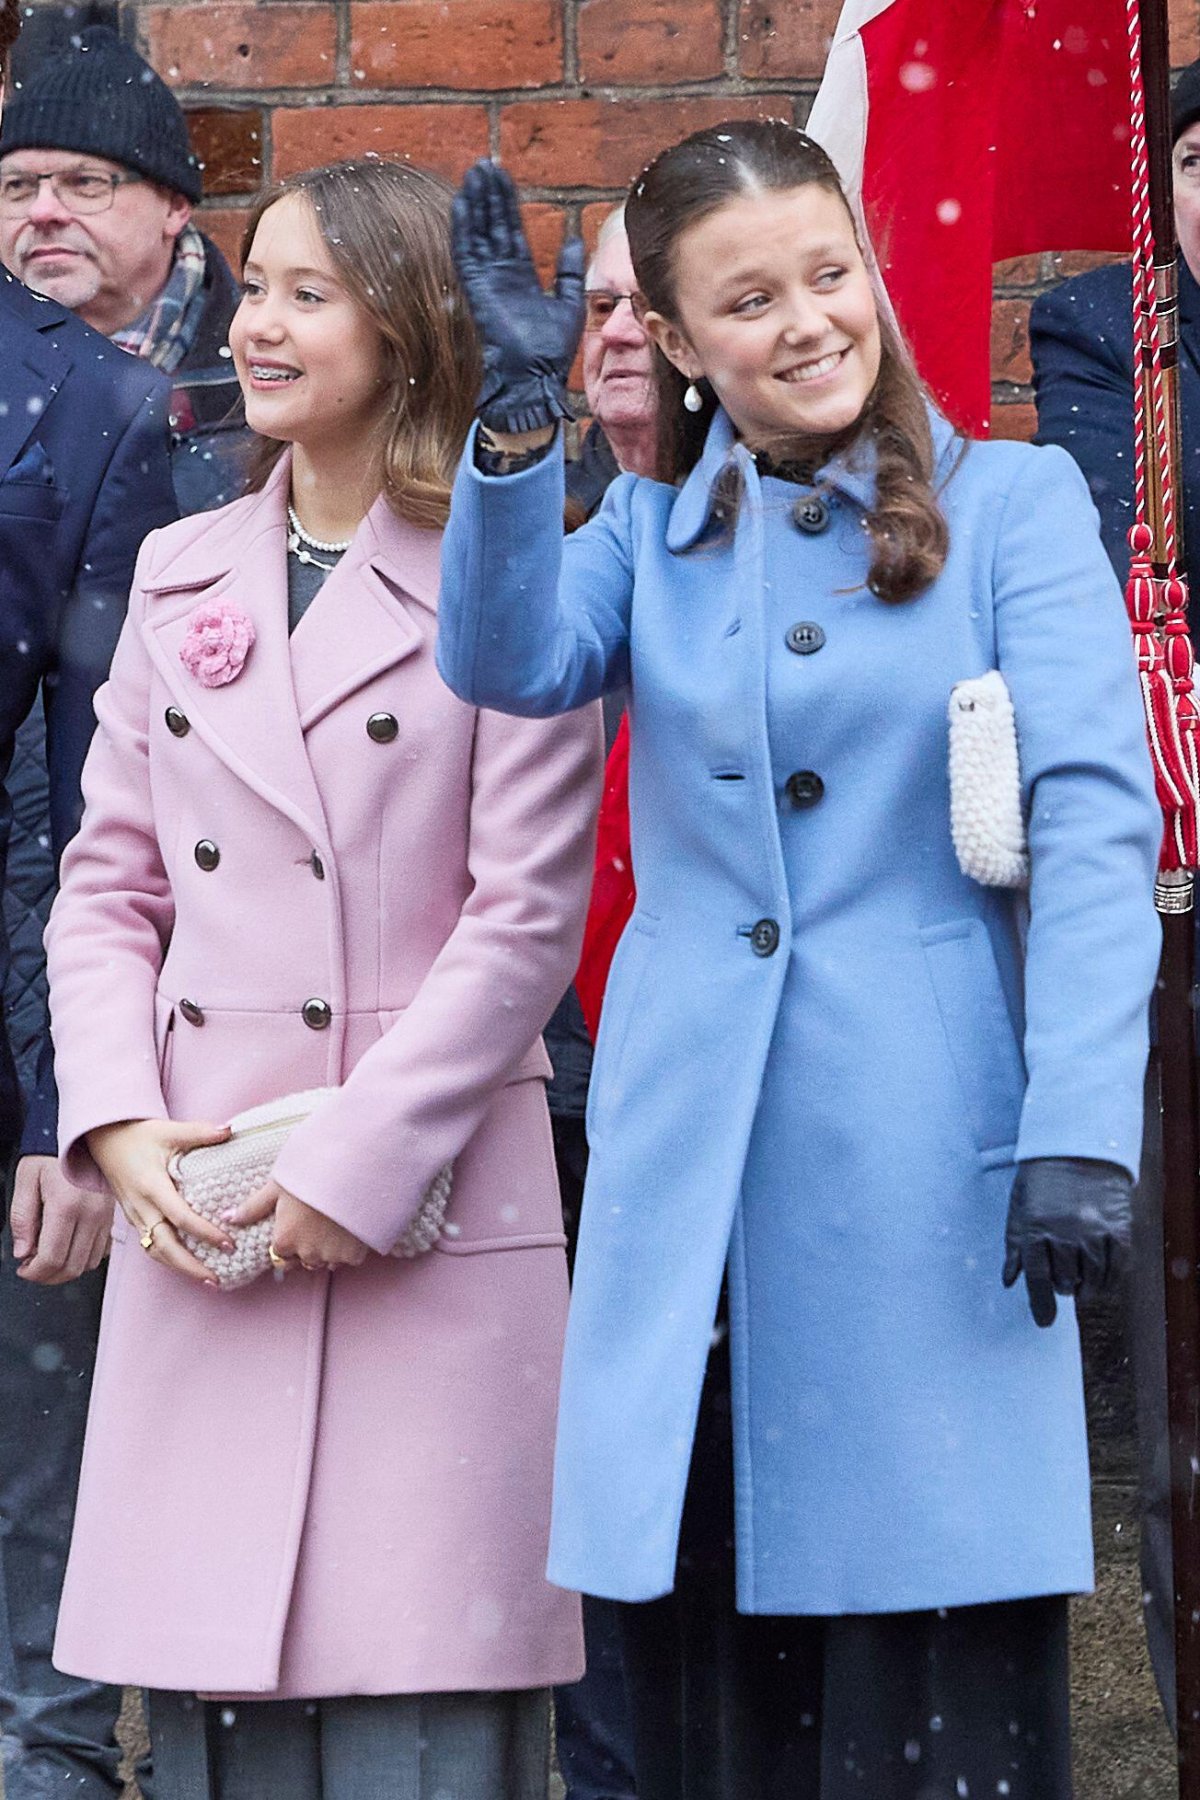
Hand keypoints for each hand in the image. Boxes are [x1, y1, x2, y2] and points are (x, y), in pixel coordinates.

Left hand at [9, 1155, 111, 1284]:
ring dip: (66, 1269)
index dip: (34, 1273)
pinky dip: (83, 1258)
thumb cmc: (51, 1154)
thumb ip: (22, 1220)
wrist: (82, 1135)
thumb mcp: (25, 1182)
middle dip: (48, 1276)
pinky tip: (68, 1248)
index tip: (23, 1269)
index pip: (52, 1258)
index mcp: (66, 1206)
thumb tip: (23, 1253)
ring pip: (88, 1264)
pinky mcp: (111, 1217)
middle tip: (32, 1268)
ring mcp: (105, 1217)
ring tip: (48, 1257)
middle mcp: (91, 1214)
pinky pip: (101, 1252)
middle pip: (71, 1267)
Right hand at [86, 1117, 233, 1285]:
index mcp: (151, 1185)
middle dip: (190, 1266)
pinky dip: (169, 1259)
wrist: (105, 1140)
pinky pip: (150, 1245)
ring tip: (207, 1279)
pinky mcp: (134, 1219)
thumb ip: (200, 1132)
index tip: (228, 1243)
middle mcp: (141, 1206)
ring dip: (179, 1268)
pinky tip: (189, 1265)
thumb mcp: (169, 1130)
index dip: (204, 1233)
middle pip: (163, 1246)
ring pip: (155, 1251)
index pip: (180, 1217)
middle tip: (217, 1279)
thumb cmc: (139, 1135)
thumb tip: (231, 1130)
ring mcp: (135, 1215)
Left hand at [228, 1179, 368, 1272]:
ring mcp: (332, 1257)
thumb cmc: (312, 1174)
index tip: (296, 1223)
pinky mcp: (354, 1256)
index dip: (287, 1238)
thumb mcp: (278, 1186)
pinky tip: (349, 1226)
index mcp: (285, 1240)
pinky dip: (348, 1248)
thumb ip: (253, 1207)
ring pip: (325, 1261)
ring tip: (333, 1224)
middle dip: (306, 1247)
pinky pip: (347, 1259)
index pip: (279, 1253)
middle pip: (302, 1260)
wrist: (353, 1171)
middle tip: (316, 1222)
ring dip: (326, 1250)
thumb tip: (227, 1218)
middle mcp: (306, 1254)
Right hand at [451, 159, 585, 433]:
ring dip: (475, 203)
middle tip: (484, 164)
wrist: (535, 376)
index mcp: (522, 277)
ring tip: (473, 173)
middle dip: (489, 195)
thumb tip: (575, 238)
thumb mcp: (569, 303)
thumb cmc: (551, 350)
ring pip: (479, 233)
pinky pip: (467, 252)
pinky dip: (464, 228)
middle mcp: (502, 275)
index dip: (507, 204)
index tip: (502, 177)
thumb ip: (569, 271)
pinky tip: (462, 203)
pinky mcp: (477, 289)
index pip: (512, 231)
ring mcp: (487, 281)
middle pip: (493, 226)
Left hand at [1002, 1156, 1132, 1326]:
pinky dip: (1111, 1279)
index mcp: (1036, 1227)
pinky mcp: (1119, 1227)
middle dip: (1062, 1287)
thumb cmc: (1041, 1177)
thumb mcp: (1019, 1207)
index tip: (1044, 1321)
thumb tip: (1009, 1281)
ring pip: (1093, 1279)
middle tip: (1062, 1281)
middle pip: (1065, 1282)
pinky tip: (1103, 1280)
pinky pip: (1118, 1267)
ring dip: (1086, 1288)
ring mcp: (1094, 1230)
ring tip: (1082, 1283)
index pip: (1037, 1278)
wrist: (1077, 1144)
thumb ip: (1015, 1245)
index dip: (1040, 1305)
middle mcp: (1065, 1232)